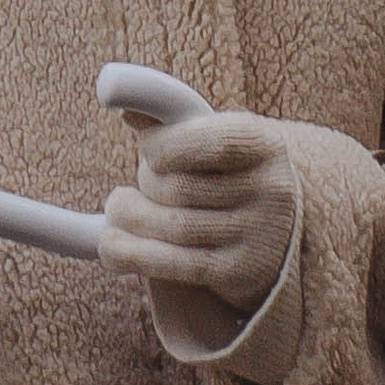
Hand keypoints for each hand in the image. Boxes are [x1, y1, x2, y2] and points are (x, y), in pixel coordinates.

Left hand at [100, 107, 299, 323]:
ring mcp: (259, 237)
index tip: (145, 147)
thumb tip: (128, 110)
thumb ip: (177, 122)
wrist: (275, 231)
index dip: (166, 144)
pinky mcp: (240, 273)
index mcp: (266, 145)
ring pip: (171, 226)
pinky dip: (130, 253)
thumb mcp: (218, 138)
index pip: (212, 142)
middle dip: (145, 182)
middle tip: (138, 183)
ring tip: (117, 208)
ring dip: (128, 218)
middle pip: (180, 187)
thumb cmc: (230, 173)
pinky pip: (172, 264)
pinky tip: (110, 245)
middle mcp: (271, 191)